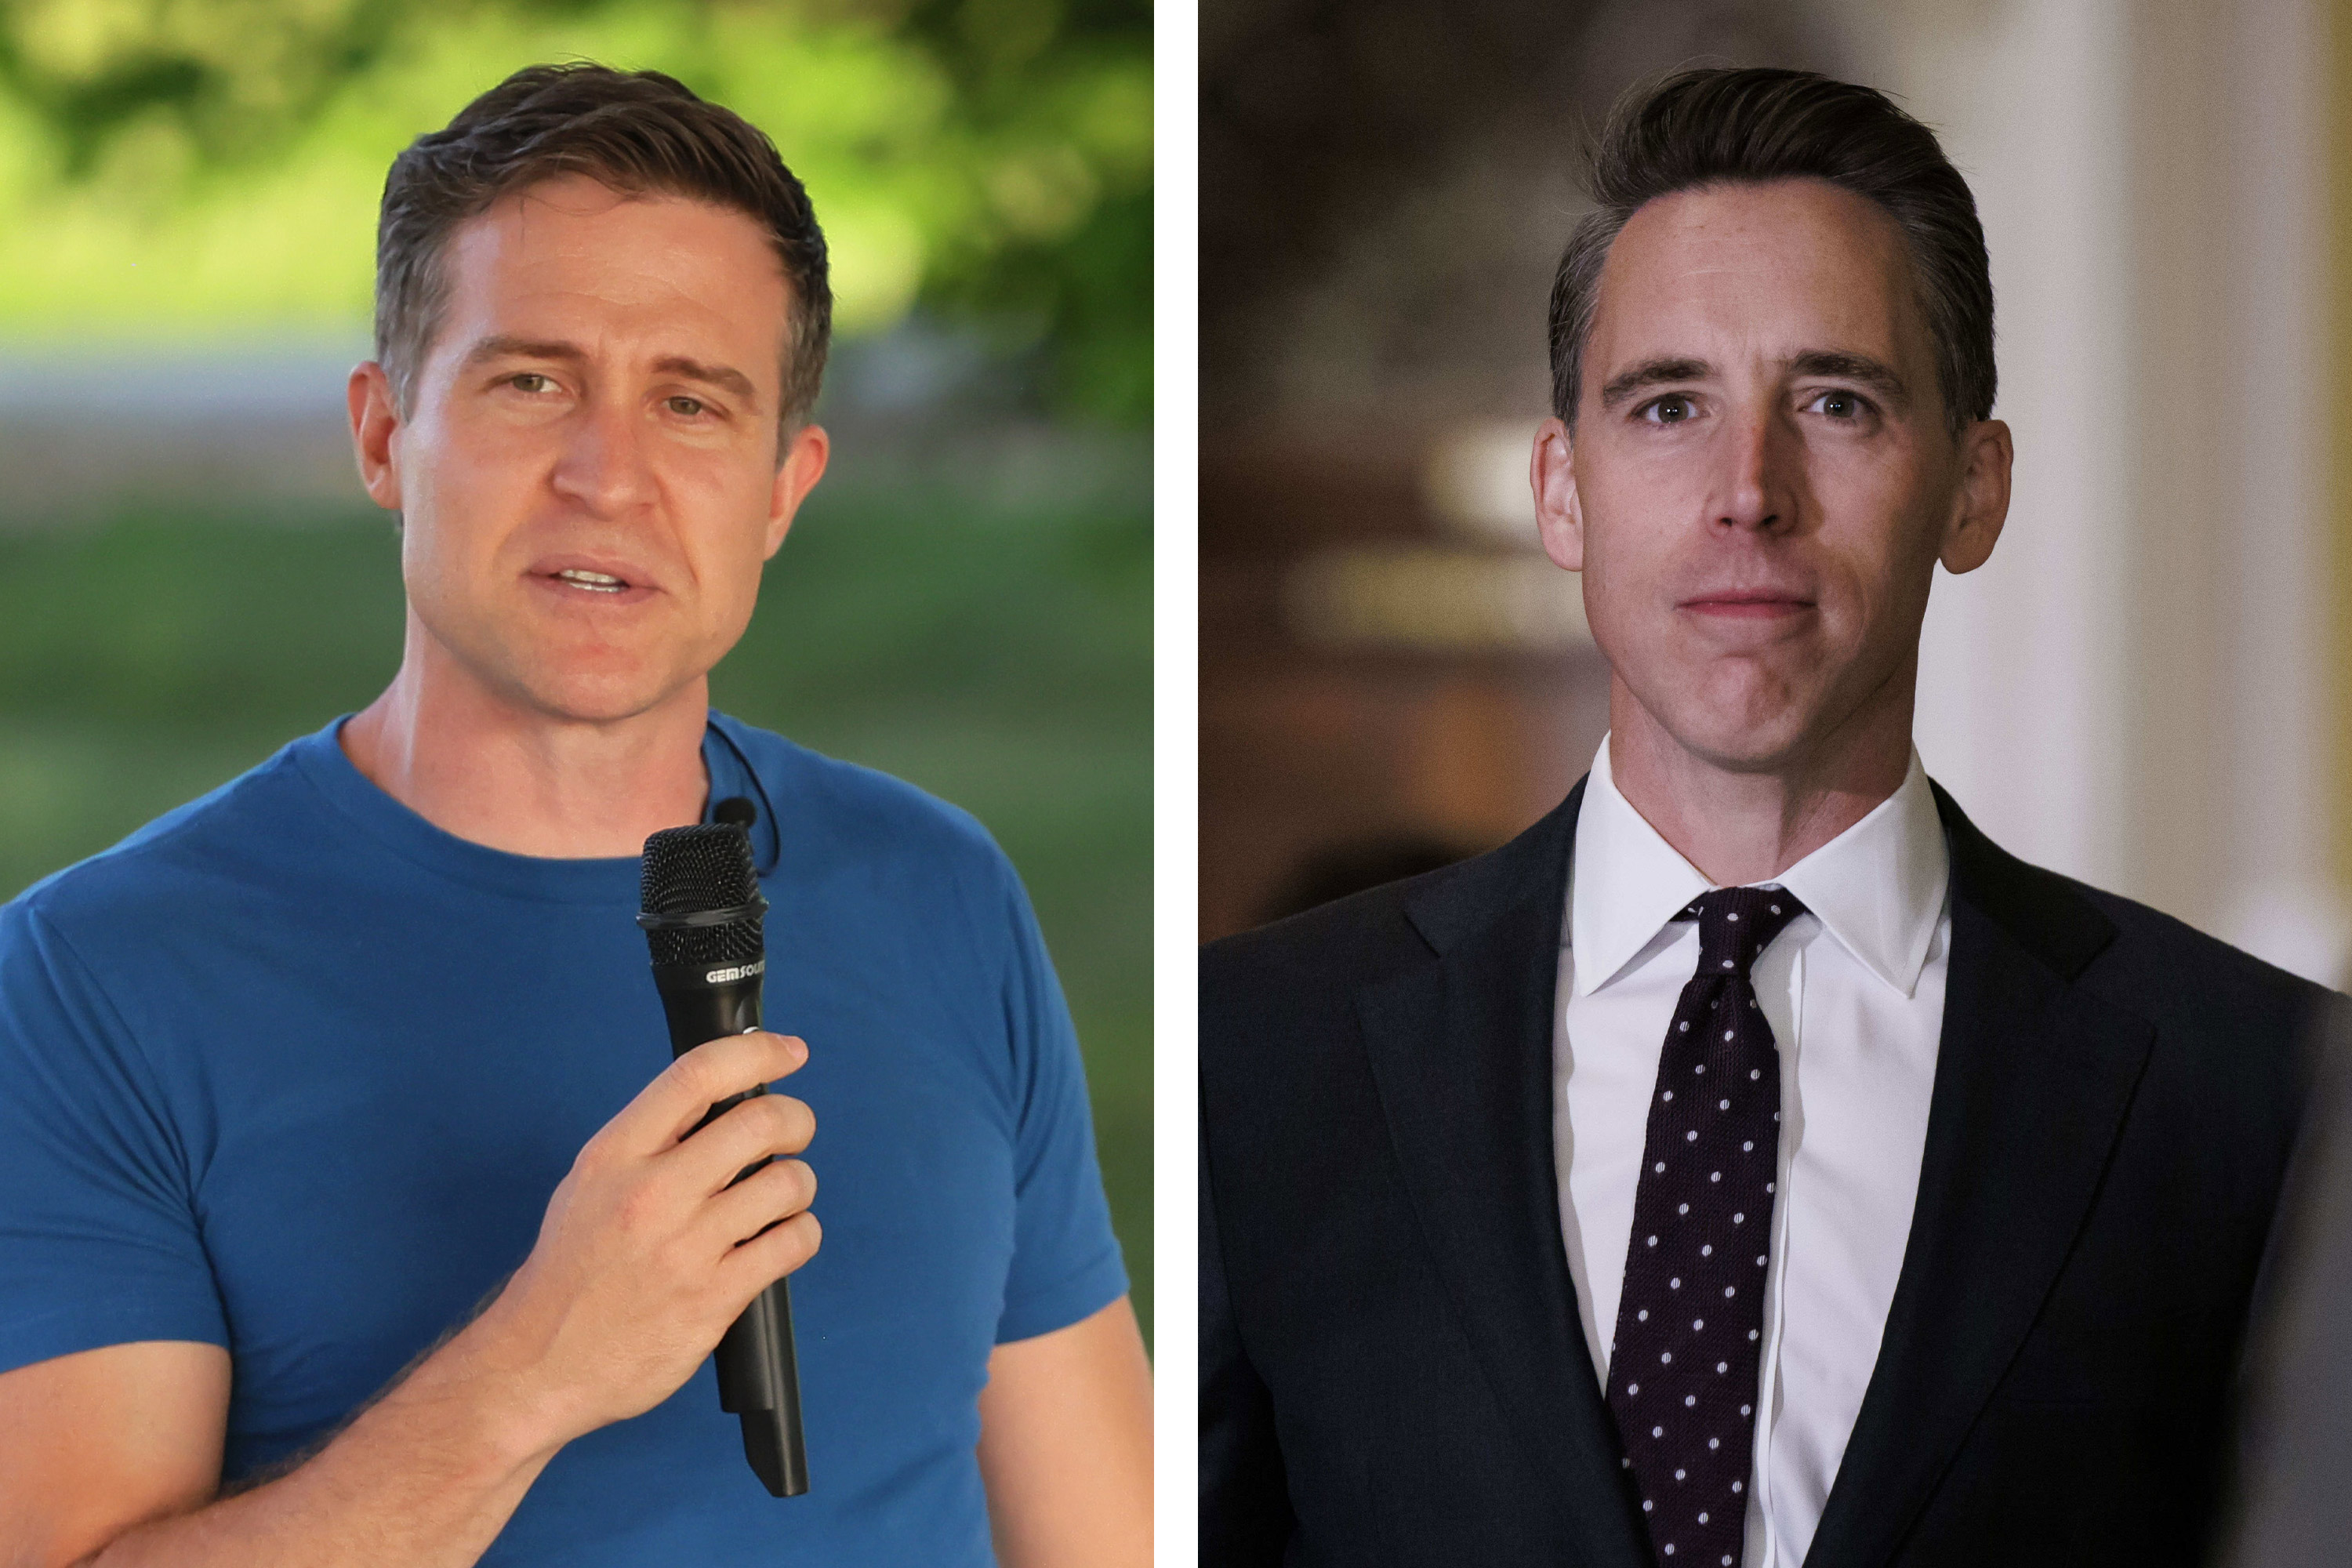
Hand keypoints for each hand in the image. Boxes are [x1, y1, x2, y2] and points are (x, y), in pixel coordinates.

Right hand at [460, 1030, 819, 1453]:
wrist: (538, 1364)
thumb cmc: (570, 1273)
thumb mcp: (589, 1185)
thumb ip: (650, 1141)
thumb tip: (722, 1101)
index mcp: (615, 1156)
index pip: (697, 1075)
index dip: (756, 1052)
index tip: (789, 1052)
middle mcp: (651, 1195)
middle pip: (759, 1123)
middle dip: (796, 1120)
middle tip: (796, 1132)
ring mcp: (685, 1249)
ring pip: (787, 1182)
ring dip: (799, 1183)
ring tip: (781, 1197)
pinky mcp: (713, 1299)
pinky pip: (792, 1243)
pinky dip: (802, 1233)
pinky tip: (782, 1239)